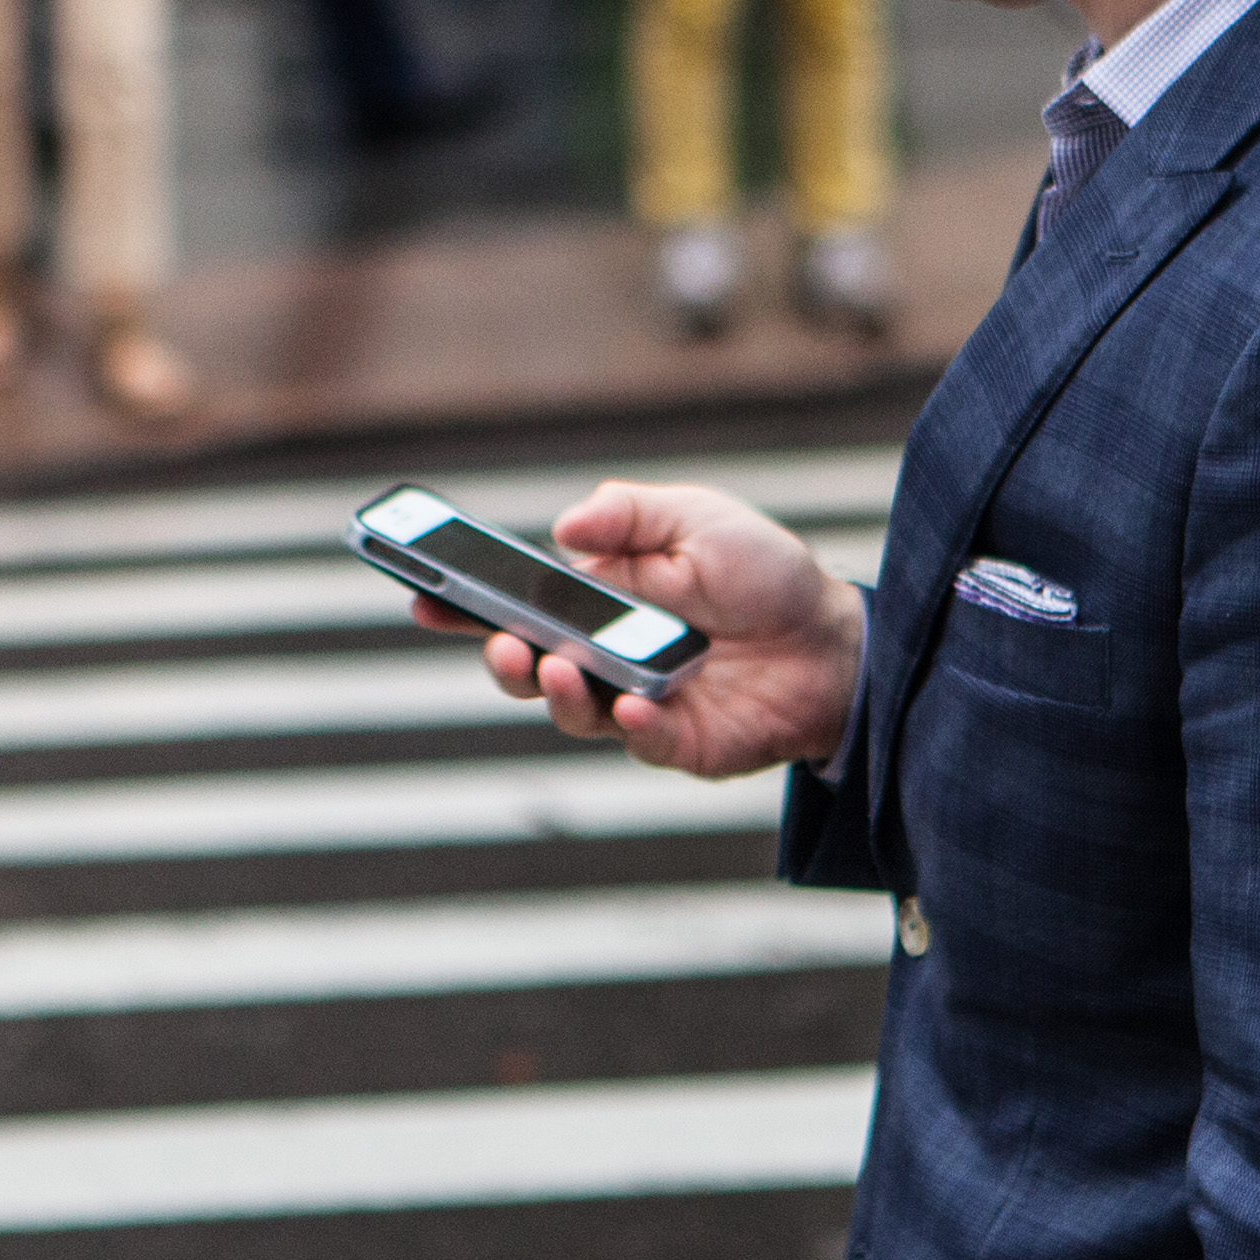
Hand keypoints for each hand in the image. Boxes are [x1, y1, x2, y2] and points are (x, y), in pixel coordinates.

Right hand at [411, 479, 862, 779]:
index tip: (421, 596)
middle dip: (500, 659)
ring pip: (574, 713)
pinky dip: (633, 727)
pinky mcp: (681, 744)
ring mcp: (638, 704)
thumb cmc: (764, 574)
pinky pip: (642, 744)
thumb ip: (631, 515)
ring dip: (557, 693)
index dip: (464, 605)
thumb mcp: (698, 518)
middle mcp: (605, 657)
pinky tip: (638, 707)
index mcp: (596, 601)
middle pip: (528, 669)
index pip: (516, 605)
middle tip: (499, 642)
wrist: (837, 638)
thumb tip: (566, 528)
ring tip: (561, 668)